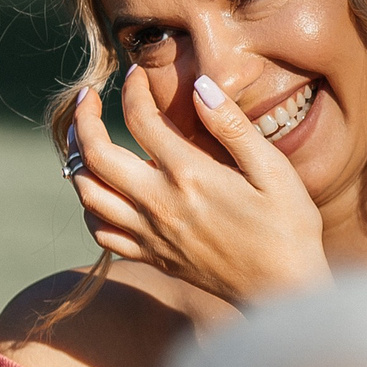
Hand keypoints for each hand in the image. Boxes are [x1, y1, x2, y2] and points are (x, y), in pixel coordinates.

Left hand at [67, 69, 330, 303]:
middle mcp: (160, 204)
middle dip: (83, 119)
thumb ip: (234, 128)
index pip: (140, 120)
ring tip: (84, 139)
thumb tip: (201, 87)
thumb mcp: (275, 171)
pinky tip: (101, 192)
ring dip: (77, 161)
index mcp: (190, 176)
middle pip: (95, 155)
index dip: (132, 90)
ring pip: (87, 193)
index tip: (135, 74)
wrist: (285, 292)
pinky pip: (101, 231)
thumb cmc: (289, 229)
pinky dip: (90, 206)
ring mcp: (151, 233)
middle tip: (89, 98)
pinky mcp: (153, 256)